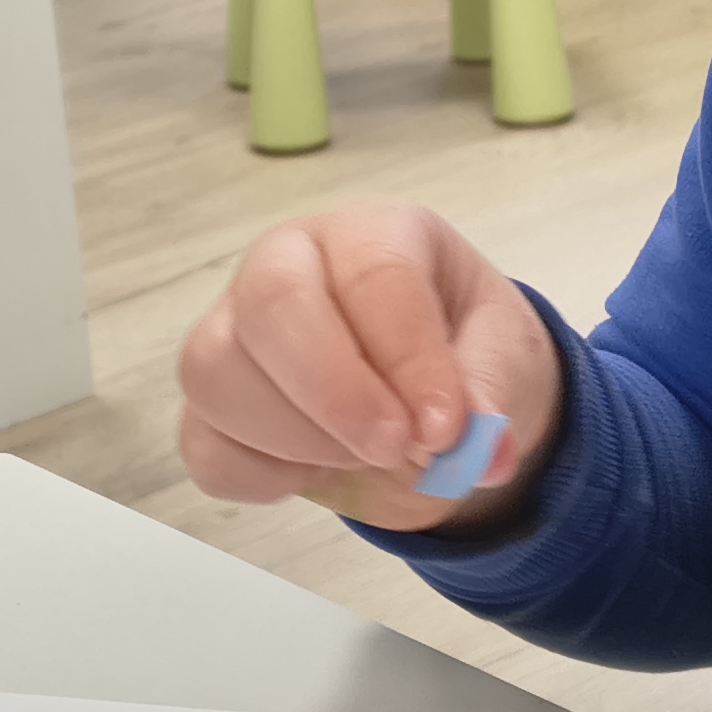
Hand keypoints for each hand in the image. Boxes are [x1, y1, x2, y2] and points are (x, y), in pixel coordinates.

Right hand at [175, 204, 562, 532]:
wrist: (434, 404)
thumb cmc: (465, 354)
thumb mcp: (505, 360)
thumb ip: (490, 393)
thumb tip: (477, 449)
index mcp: (369, 234)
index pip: (373, 273)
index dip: (407, 355)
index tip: (445, 428)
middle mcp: (287, 264)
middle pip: (271, 302)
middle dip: (334, 391)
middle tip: (394, 447)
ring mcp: (234, 330)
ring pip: (218, 374)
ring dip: (300, 440)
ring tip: (369, 457)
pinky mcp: (214, 404)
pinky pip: (207, 445)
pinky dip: (261, 477)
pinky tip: (316, 472)